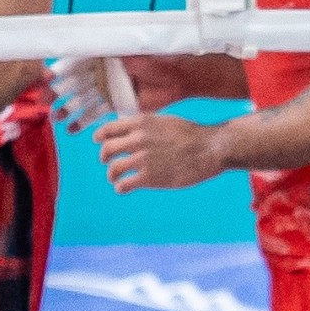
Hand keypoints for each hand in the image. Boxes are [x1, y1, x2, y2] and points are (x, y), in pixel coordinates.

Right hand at [52, 57, 189, 132]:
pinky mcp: (117, 105)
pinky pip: (97, 114)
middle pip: (74, 84)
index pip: (74, 64)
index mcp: (101, 58)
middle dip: (57, 93)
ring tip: (55, 118)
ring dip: (68, 110)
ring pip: (82, 101)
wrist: (176, 79)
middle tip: (43, 103)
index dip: (60, 71)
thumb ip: (113, 55)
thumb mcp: (132, 54)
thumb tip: (93, 51)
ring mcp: (108, 90)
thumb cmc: (156, 62)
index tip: (47, 79)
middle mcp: (101, 74)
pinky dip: (84, 122)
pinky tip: (72, 129)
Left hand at [96, 113, 225, 192]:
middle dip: (104, 157)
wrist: (210, 148)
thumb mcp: (165, 121)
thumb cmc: (193, 135)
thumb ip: (147, 127)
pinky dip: (120, 187)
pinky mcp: (150, 177)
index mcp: (140, 123)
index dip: (100, 137)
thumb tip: (135, 132)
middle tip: (107, 163)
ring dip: (112, 175)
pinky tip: (122, 189)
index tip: (99, 142)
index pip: (109, 129)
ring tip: (115, 179)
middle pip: (107, 149)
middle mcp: (138, 139)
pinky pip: (125, 184)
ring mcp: (143, 158)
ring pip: (114, 168)